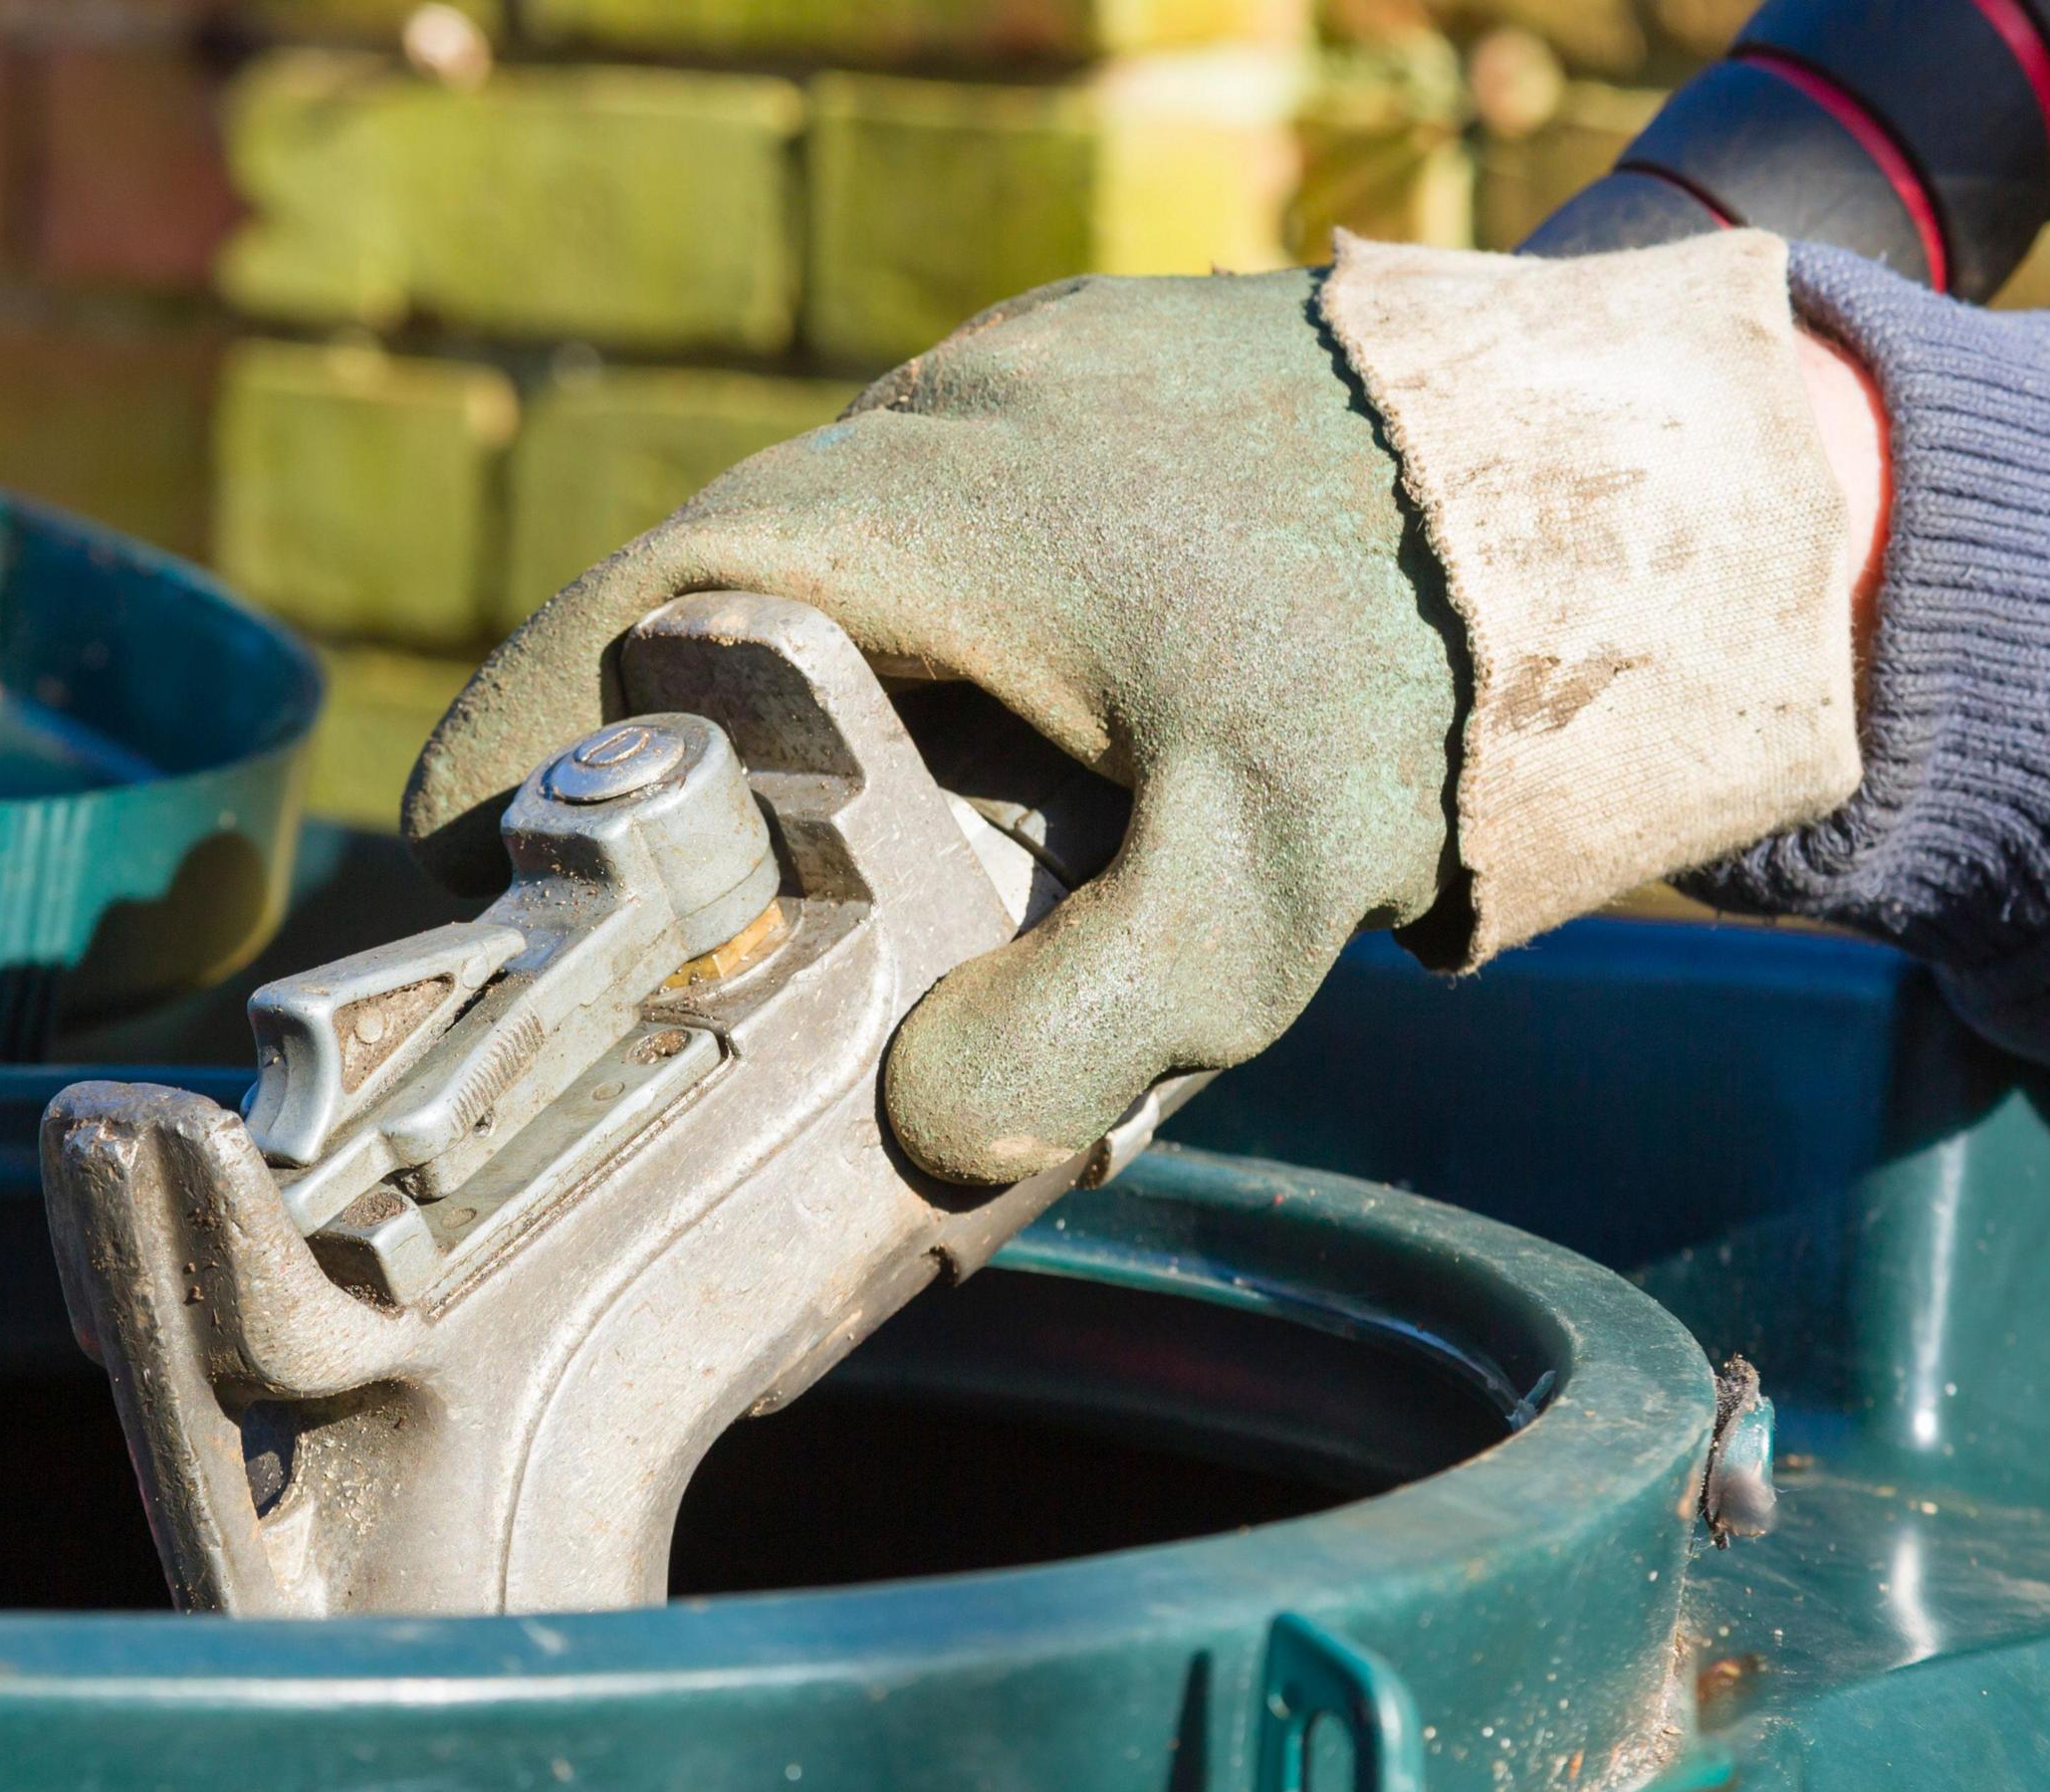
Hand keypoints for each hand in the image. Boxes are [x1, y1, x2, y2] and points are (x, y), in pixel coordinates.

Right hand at [406, 269, 1465, 1184]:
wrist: (1623, 474)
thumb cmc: (1430, 660)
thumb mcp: (1262, 887)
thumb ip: (1084, 1025)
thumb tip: (921, 1138)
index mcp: (895, 516)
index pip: (610, 636)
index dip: (495, 769)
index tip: (426, 892)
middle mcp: (917, 428)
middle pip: (689, 614)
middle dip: (620, 777)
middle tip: (588, 943)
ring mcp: (1007, 396)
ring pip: (816, 579)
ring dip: (766, 718)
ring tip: (760, 891)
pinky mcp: (1092, 405)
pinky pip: (930, 544)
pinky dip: (889, 658)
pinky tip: (940, 777)